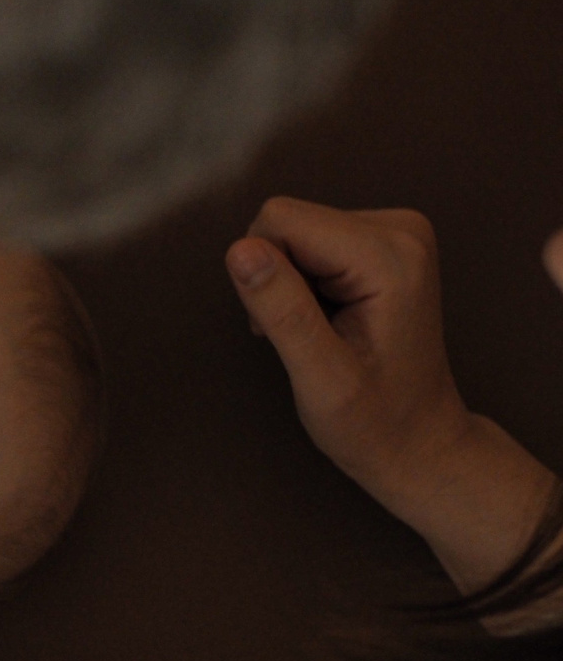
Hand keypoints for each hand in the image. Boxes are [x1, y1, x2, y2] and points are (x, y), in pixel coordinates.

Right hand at [227, 199, 471, 505]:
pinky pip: (310, 239)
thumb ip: (281, 309)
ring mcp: (396, 232)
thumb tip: (240, 250)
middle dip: (276, 278)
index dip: (265, 275)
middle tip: (305, 334)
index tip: (294, 326)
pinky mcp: (383, 242)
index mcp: (390, 255)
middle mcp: (400, 229)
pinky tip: (328, 319)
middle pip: (287, 221)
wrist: (420, 440)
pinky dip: (304, 282)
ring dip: (289, 284)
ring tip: (320, 331)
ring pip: (294, 229)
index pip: (280, 221)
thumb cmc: (375, 420)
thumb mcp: (320, 377)